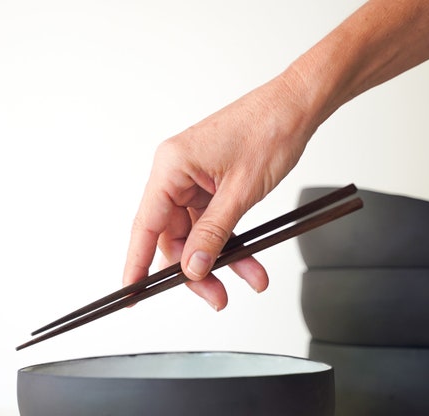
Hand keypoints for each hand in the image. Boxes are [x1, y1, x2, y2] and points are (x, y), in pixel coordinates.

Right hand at [123, 72, 316, 309]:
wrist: (297, 107)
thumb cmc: (270, 130)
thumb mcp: (240, 192)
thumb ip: (213, 234)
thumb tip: (192, 267)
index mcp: (172, 166)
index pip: (146, 224)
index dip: (136, 261)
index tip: (131, 291)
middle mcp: (176, 173)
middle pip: (174, 235)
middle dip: (196, 269)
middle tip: (215, 295)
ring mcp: (193, 180)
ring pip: (196, 234)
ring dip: (220, 259)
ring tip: (246, 279)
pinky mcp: (210, 185)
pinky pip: (212, 223)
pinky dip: (230, 243)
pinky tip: (248, 261)